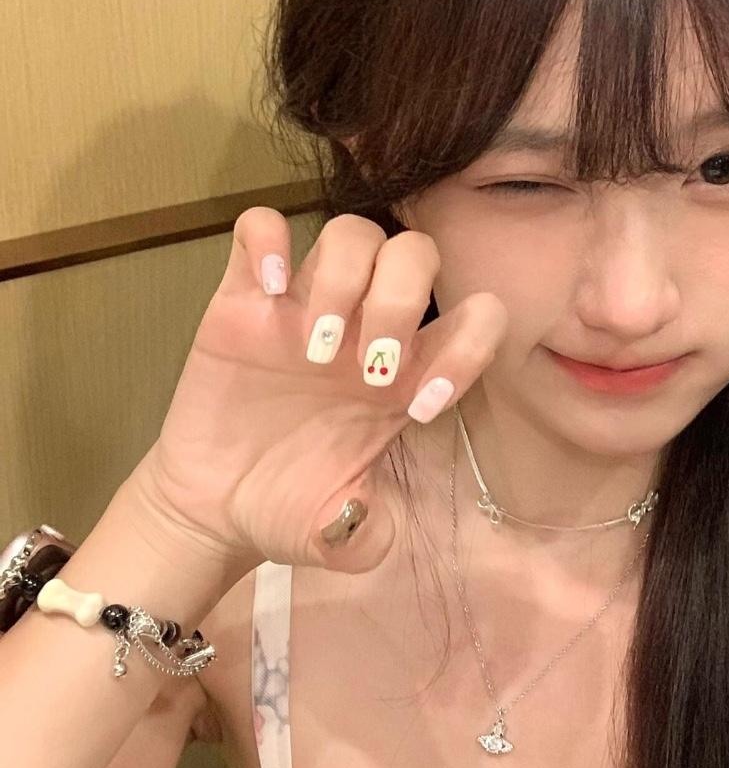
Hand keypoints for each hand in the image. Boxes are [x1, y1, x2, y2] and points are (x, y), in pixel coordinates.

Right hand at [136, 207, 508, 574]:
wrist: (213, 509)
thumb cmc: (288, 510)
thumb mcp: (340, 538)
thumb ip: (370, 536)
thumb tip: (376, 522)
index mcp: (408, 376)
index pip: (476, 319)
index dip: (467, 350)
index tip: (418, 407)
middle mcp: (366, 329)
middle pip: (415, 253)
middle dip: (403, 302)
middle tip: (367, 371)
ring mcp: (305, 308)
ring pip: (351, 232)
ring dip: (345, 280)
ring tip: (314, 350)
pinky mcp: (243, 301)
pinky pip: (259, 229)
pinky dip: (267, 244)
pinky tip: (268, 294)